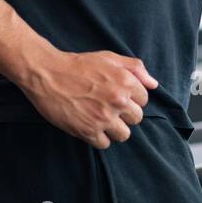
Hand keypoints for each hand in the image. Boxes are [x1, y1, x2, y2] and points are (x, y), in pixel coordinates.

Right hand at [21, 49, 156, 148]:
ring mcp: (103, 117)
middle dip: (124, 114)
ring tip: (100, 118)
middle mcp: (118, 101)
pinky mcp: (88, 131)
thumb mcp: (109, 58)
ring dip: (114, 129)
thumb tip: (153, 85)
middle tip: (108, 107)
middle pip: (136, 119)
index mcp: (126, 82)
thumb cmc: (79, 65)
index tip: (118, 97)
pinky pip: (105, 144)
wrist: (47, 74)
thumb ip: (135, 69)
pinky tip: (90, 125)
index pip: (144, 101)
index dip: (131, 99)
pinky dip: (98, 137)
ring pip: (123, 135)